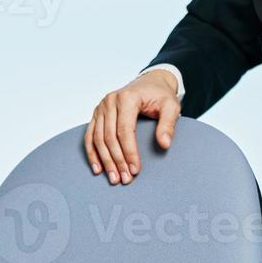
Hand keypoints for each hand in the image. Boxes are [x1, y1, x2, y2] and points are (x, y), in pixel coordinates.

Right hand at [84, 70, 180, 185]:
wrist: (150, 83)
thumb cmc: (160, 95)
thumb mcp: (171, 106)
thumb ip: (168, 124)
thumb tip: (164, 144)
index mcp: (127, 98)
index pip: (125, 130)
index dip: (129, 152)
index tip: (135, 170)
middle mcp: (110, 101)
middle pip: (109, 137)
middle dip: (117, 161)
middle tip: (124, 179)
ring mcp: (101, 107)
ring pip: (98, 139)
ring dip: (105, 161)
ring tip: (113, 178)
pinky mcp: (96, 114)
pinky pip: (90, 135)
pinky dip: (92, 153)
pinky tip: (97, 168)